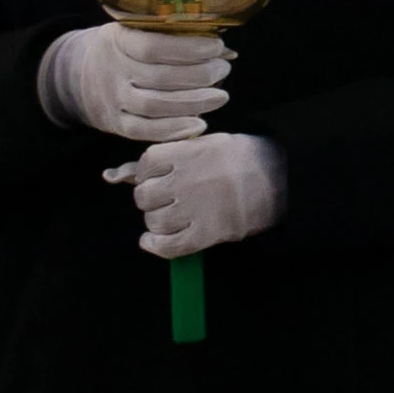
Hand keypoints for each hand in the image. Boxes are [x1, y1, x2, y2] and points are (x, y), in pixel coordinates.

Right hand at [41, 24, 230, 143]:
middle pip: (159, 78)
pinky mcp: (115, 123)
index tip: (217, 47)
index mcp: (119, 40)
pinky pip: (143, 130)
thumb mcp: (141, 31)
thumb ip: (178, 38)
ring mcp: (112, 100)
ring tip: (220, 96)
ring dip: (193, 103)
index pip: (153, 46)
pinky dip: (172, 130)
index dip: (188, 49)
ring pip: (153, 106)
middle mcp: (113, 71)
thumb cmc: (126, 48)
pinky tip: (200, 124)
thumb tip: (228, 52)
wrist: (77, 75)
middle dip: (200, 75)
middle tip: (224, 69)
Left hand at [108, 132, 282, 255]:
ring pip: (153, 222)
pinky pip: (167, 247)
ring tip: (176, 215)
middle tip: (170, 196)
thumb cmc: (240, 158)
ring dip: (158, 222)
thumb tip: (110, 175)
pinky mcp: (207, 233)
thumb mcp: (204, 145)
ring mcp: (199, 208)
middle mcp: (191, 179)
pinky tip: (156, 240)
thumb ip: (158, 159)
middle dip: (152, 199)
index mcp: (192, 152)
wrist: (283, 179)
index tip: (164, 174)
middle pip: (145, 196)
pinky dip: (155, 245)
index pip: (146, 164)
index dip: (149, 172)